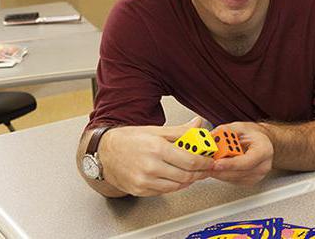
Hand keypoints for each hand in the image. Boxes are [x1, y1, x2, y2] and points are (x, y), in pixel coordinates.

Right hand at [98, 117, 213, 196]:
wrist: (104, 152)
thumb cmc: (128, 139)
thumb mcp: (155, 130)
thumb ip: (180, 131)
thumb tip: (199, 124)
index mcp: (157, 148)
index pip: (190, 160)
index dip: (205, 162)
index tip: (210, 161)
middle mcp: (151, 166)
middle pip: (186, 175)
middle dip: (200, 173)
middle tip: (206, 168)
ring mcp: (144, 181)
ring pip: (178, 185)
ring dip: (189, 180)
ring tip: (193, 172)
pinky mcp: (140, 190)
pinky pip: (165, 191)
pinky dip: (175, 185)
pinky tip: (178, 177)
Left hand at [208, 121, 273, 185]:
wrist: (262, 142)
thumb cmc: (252, 134)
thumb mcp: (240, 127)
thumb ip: (226, 131)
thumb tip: (211, 136)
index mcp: (264, 150)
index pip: (246, 161)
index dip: (230, 164)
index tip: (216, 163)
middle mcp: (263, 165)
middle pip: (237, 172)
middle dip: (219, 168)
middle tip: (204, 163)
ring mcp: (257, 176)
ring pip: (231, 178)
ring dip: (217, 171)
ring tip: (207, 163)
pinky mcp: (249, 181)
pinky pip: (231, 180)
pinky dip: (221, 173)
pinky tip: (216, 166)